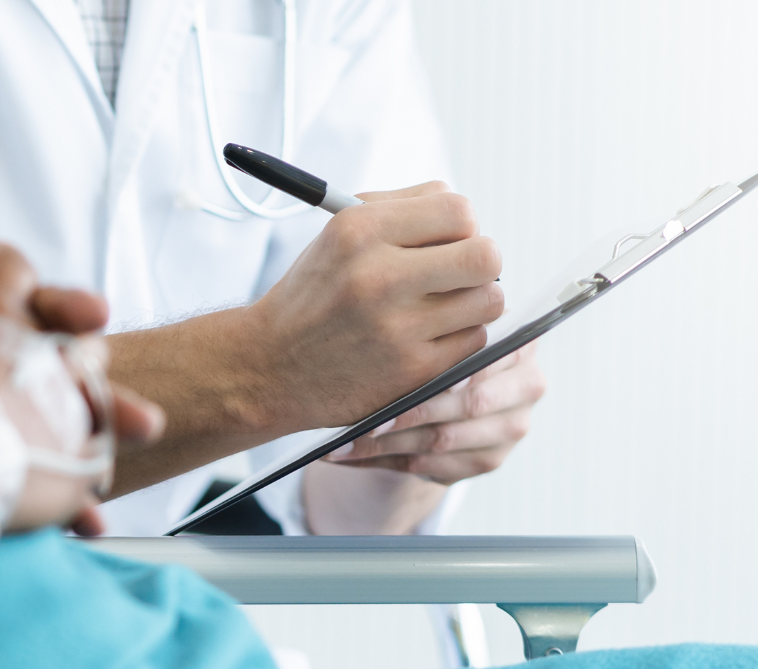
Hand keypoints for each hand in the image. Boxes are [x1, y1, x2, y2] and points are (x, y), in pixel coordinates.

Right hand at [241, 182, 504, 432]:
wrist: (268, 367)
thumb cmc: (313, 296)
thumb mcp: (337, 235)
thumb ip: (401, 208)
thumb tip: (465, 214)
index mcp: (359, 230)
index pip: (458, 211)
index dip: (462, 226)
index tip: (447, 242)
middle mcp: (377, 276)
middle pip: (486, 255)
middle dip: (481, 262)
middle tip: (460, 274)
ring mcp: (396, 327)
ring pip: (489, 300)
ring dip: (474, 302)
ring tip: (443, 307)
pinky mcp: (410, 370)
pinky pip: (474, 340)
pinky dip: (459, 337)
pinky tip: (427, 337)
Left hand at [325, 342, 545, 483]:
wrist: (452, 386)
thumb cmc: (444, 347)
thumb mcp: (446, 330)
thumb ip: (437, 329)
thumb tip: (396, 331)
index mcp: (520, 347)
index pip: (493, 359)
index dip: (459, 371)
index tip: (417, 373)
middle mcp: (526, 388)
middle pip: (469, 406)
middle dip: (413, 414)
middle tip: (366, 421)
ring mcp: (511, 429)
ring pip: (444, 442)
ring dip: (389, 445)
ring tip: (344, 444)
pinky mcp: (489, 460)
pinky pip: (434, 468)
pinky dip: (387, 462)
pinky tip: (351, 457)